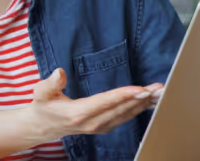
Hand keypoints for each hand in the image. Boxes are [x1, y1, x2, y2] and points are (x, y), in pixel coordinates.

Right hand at [30, 68, 162, 140]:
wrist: (43, 126)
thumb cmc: (42, 106)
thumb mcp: (40, 92)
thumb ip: (50, 83)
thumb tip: (59, 72)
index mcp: (78, 113)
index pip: (105, 102)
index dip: (123, 95)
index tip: (140, 89)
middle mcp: (92, 123)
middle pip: (121, 109)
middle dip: (141, 98)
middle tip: (159, 88)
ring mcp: (99, 127)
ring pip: (126, 115)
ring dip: (144, 104)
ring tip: (160, 94)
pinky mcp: (104, 127)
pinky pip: (125, 118)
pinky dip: (138, 110)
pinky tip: (149, 102)